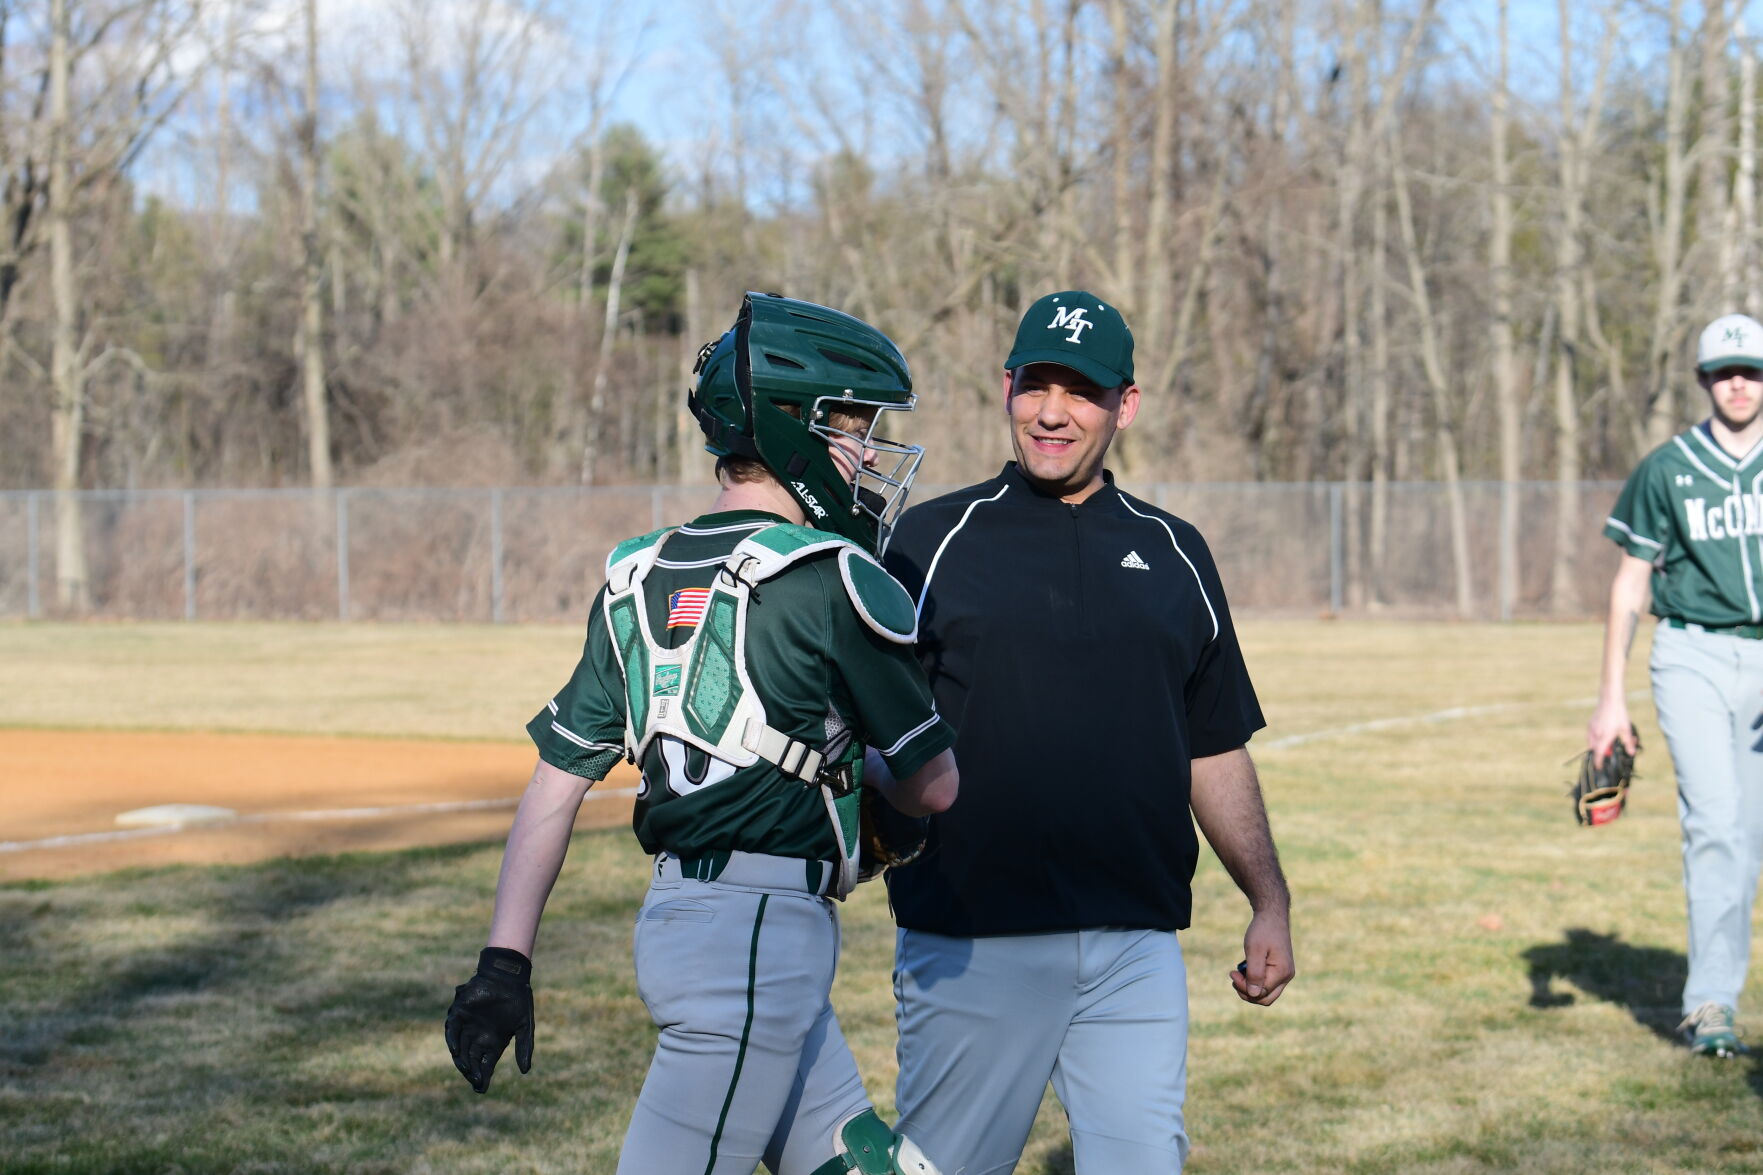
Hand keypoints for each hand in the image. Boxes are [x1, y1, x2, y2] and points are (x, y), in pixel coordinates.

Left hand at [445, 947, 533, 1093]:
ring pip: (459, 1049)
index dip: (483, 1078)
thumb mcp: (525, 1026)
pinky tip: (455, 1051)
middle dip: (472, 1073)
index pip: (485, 1065)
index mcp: (493, 1042)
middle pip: (471, 1061)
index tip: (481, 1090)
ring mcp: (468, 1026)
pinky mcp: (459, 1013)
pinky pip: (452, 1030)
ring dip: (461, 1061)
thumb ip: (524, 1047)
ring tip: (467, 1071)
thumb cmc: (518, 999)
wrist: (509, 976)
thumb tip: (525, 1071)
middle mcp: (479, 1037)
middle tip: (475, 1082)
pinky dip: (452, 1040)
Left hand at [1230, 911, 1293, 1005]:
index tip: (1232, 973)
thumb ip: (1254, 973)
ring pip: (1266, 993)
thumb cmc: (1262, 930)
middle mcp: (1286, 976)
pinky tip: (1245, 969)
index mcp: (1282, 972)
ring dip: (1250, 987)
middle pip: (1266, 998)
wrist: (1272, 916)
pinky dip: (1255, 981)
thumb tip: (1253, 995)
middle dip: (1247, 992)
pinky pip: (1267, 984)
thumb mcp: (1254, 950)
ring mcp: (1285, 974)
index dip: (1244, 988)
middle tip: (1234, 977)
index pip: (1261, 993)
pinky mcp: (1280, 970)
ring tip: (1238, 973)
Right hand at [1586, 699, 1635, 764]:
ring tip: (1609, 741)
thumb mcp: (1626, 729)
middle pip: (1595, 749)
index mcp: (1604, 736)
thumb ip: (1628, 742)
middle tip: (1610, 752)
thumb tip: (1631, 753)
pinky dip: (1596, 739)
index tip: (1598, 768)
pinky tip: (1605, 734)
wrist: (1610, 699)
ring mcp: (1591, 729)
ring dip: (1599, 746)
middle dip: (1602, 753)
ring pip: (1592, 743)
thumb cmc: (1619, 714)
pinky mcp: (1590, 724)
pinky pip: (1591, 736)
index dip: (1598, 762)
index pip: (1599, 754)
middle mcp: (1595, 734)